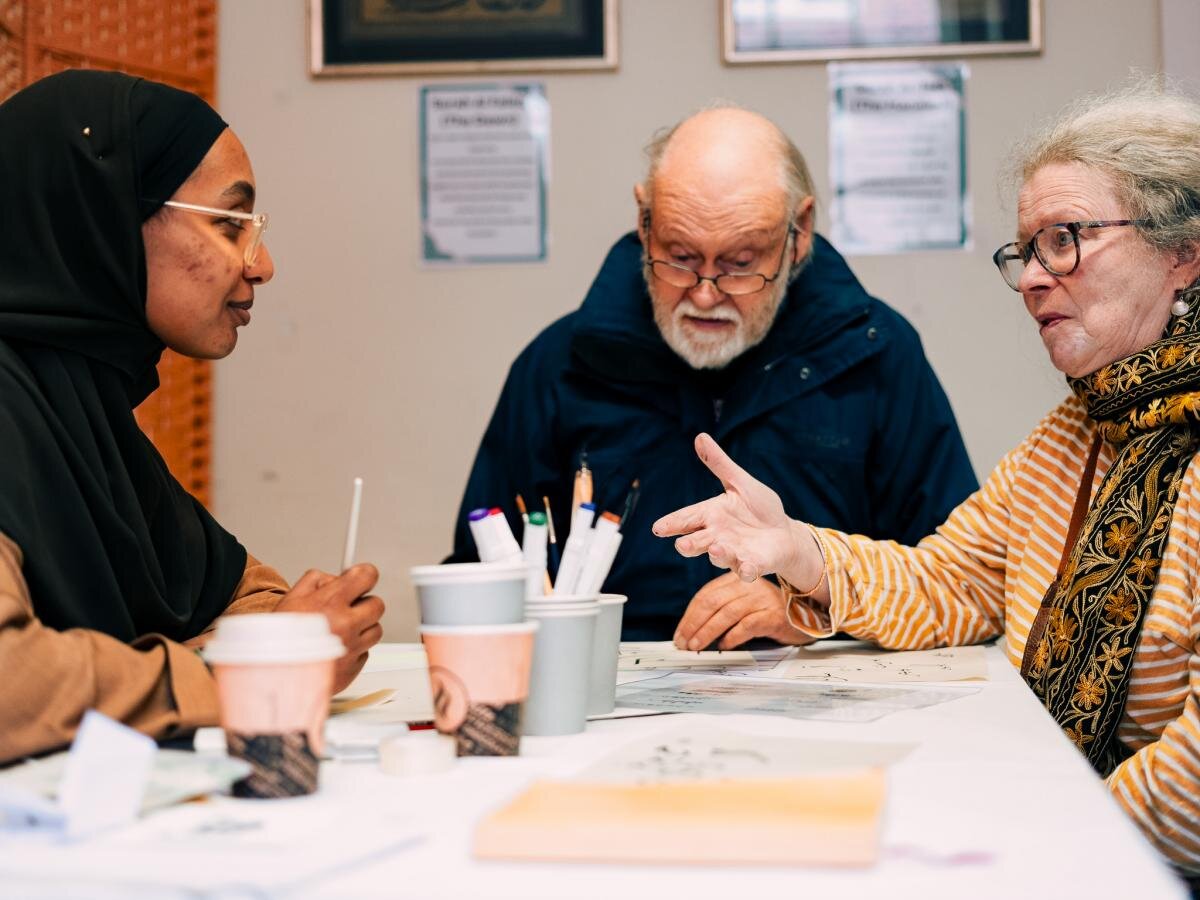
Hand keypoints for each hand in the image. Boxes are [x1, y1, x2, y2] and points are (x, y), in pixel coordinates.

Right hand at [276, 563, 384, 694]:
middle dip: (364, 603)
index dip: (365, 575)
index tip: (362, 578)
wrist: (272, 676)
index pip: (367, 576)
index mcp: (331, 603)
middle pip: (377, 605)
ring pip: (375, 630)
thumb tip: (338, 577)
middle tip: (349, 608)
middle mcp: (346, 625)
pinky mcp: (353, 669)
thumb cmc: (278, 639)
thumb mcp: (292, 597)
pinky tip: (334, 649)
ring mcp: (352, 648)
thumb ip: (317, 580)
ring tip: (340, 631)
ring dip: (362, 628)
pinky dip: (354, 650)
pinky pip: (365, 653)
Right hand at [653, 433, 812, 582]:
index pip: (687, 518)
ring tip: (715, 548)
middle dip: (689, 544)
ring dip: (717, 554)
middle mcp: (718, 536)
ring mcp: (734, 553)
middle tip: (681, 545)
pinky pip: (748, 570)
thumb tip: (700, 436)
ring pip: (720, 556)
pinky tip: (747, 568)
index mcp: (711, 514)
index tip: (658, 528)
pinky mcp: (753, 565)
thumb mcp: (740, 482)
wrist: (785, 533)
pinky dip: (747, 570)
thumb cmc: (759, 508)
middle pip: (697, 542)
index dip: (672, 524)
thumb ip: (719, 465)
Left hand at [674, 572, 817, 650]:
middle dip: (694, 624)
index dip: (689, 615)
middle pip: (713, 602)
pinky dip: (732, 637)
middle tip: (683, 643)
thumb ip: (720, 612)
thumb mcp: (742, 606)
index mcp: (736, 580)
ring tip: (696, 647)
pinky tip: (723, 646)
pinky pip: (747, 625)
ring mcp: (762, 599)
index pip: (706, 595)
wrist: (807, 617)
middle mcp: (748, 586)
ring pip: (727, 613)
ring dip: (707, 632)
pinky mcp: (773, 614)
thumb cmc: (768, 613)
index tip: (680, 634)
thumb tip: (691, 634)